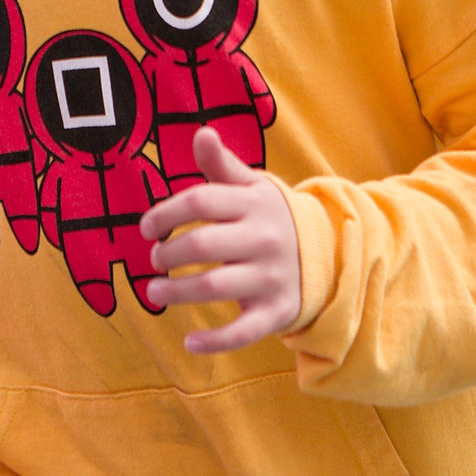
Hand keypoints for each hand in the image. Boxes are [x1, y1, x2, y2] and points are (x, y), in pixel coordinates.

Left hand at [141, 127, 301, 354]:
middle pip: (203, 244)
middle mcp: (263, 239)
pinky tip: (189, 343)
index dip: (165, 213)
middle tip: (154, 259)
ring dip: (177, 292)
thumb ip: (222, 165)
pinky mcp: (277, 311)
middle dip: (169, 253)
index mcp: (254, 204)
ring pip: (215, 287)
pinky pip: (243, 331)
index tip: (146, 228)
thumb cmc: (270, 218)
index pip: (200, 202)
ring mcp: (271, 277)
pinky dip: (215, 341)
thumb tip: (201, 132)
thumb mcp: (252, 188)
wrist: (330, 256)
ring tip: (154, 291)